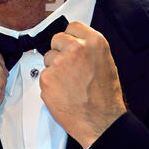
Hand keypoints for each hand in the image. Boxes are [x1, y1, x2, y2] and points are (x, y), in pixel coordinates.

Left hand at [40, 22, 126, 147]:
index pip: (72, 27)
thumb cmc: (105, 97)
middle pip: (56, 39)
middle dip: (59, 52)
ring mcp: (60, 62)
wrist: (101, 122)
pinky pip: (43, 76)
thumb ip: (88, 49)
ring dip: (54, 69)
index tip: (69, 45)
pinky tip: (62, 93)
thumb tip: (74, 42)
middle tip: (69, 69)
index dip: (70, 37)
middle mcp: (76, 48)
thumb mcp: (105, 62)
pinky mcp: (47, 77)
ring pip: (48, 58)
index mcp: (94, 42)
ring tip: (69, 84)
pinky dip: (50, 85)